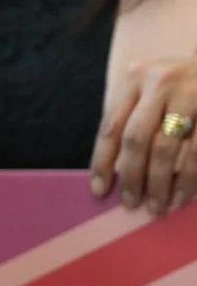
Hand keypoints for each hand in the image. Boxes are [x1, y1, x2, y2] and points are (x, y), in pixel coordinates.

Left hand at [90, 59, 196, 214]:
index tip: (98, 190)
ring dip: (159, 183)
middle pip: (136, 138)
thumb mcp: (149, 87)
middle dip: (131, 175)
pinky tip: (180, 196)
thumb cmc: (179, 83)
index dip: (102, 161)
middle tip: (130, 203)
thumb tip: (113, 168)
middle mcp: (159, 84)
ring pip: (166, 148)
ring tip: (156, 207)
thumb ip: (131, 117)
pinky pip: (196, 152)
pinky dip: (188, 178)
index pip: (111, 126)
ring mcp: (189, 95)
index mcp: (134, 78)